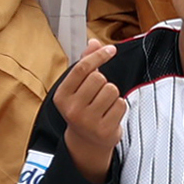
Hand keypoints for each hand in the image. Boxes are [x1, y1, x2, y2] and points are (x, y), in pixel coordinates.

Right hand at [55, 42, 125, 182]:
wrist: (86, 141)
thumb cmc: (83, 108)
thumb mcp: (78, 87)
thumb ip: (86, 64)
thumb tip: (94, 42)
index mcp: (62, 95)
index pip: (81, 68)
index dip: (97, 56)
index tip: (110, 50)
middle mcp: (72, 109)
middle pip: (99, 79)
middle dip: (103, 82)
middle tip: (97, 94)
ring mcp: (88, 121)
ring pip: (112, 90)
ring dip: (112, 95)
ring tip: (103, 105)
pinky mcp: (104, 129)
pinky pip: (121, 104)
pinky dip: (119, 106)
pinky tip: (110, 114)